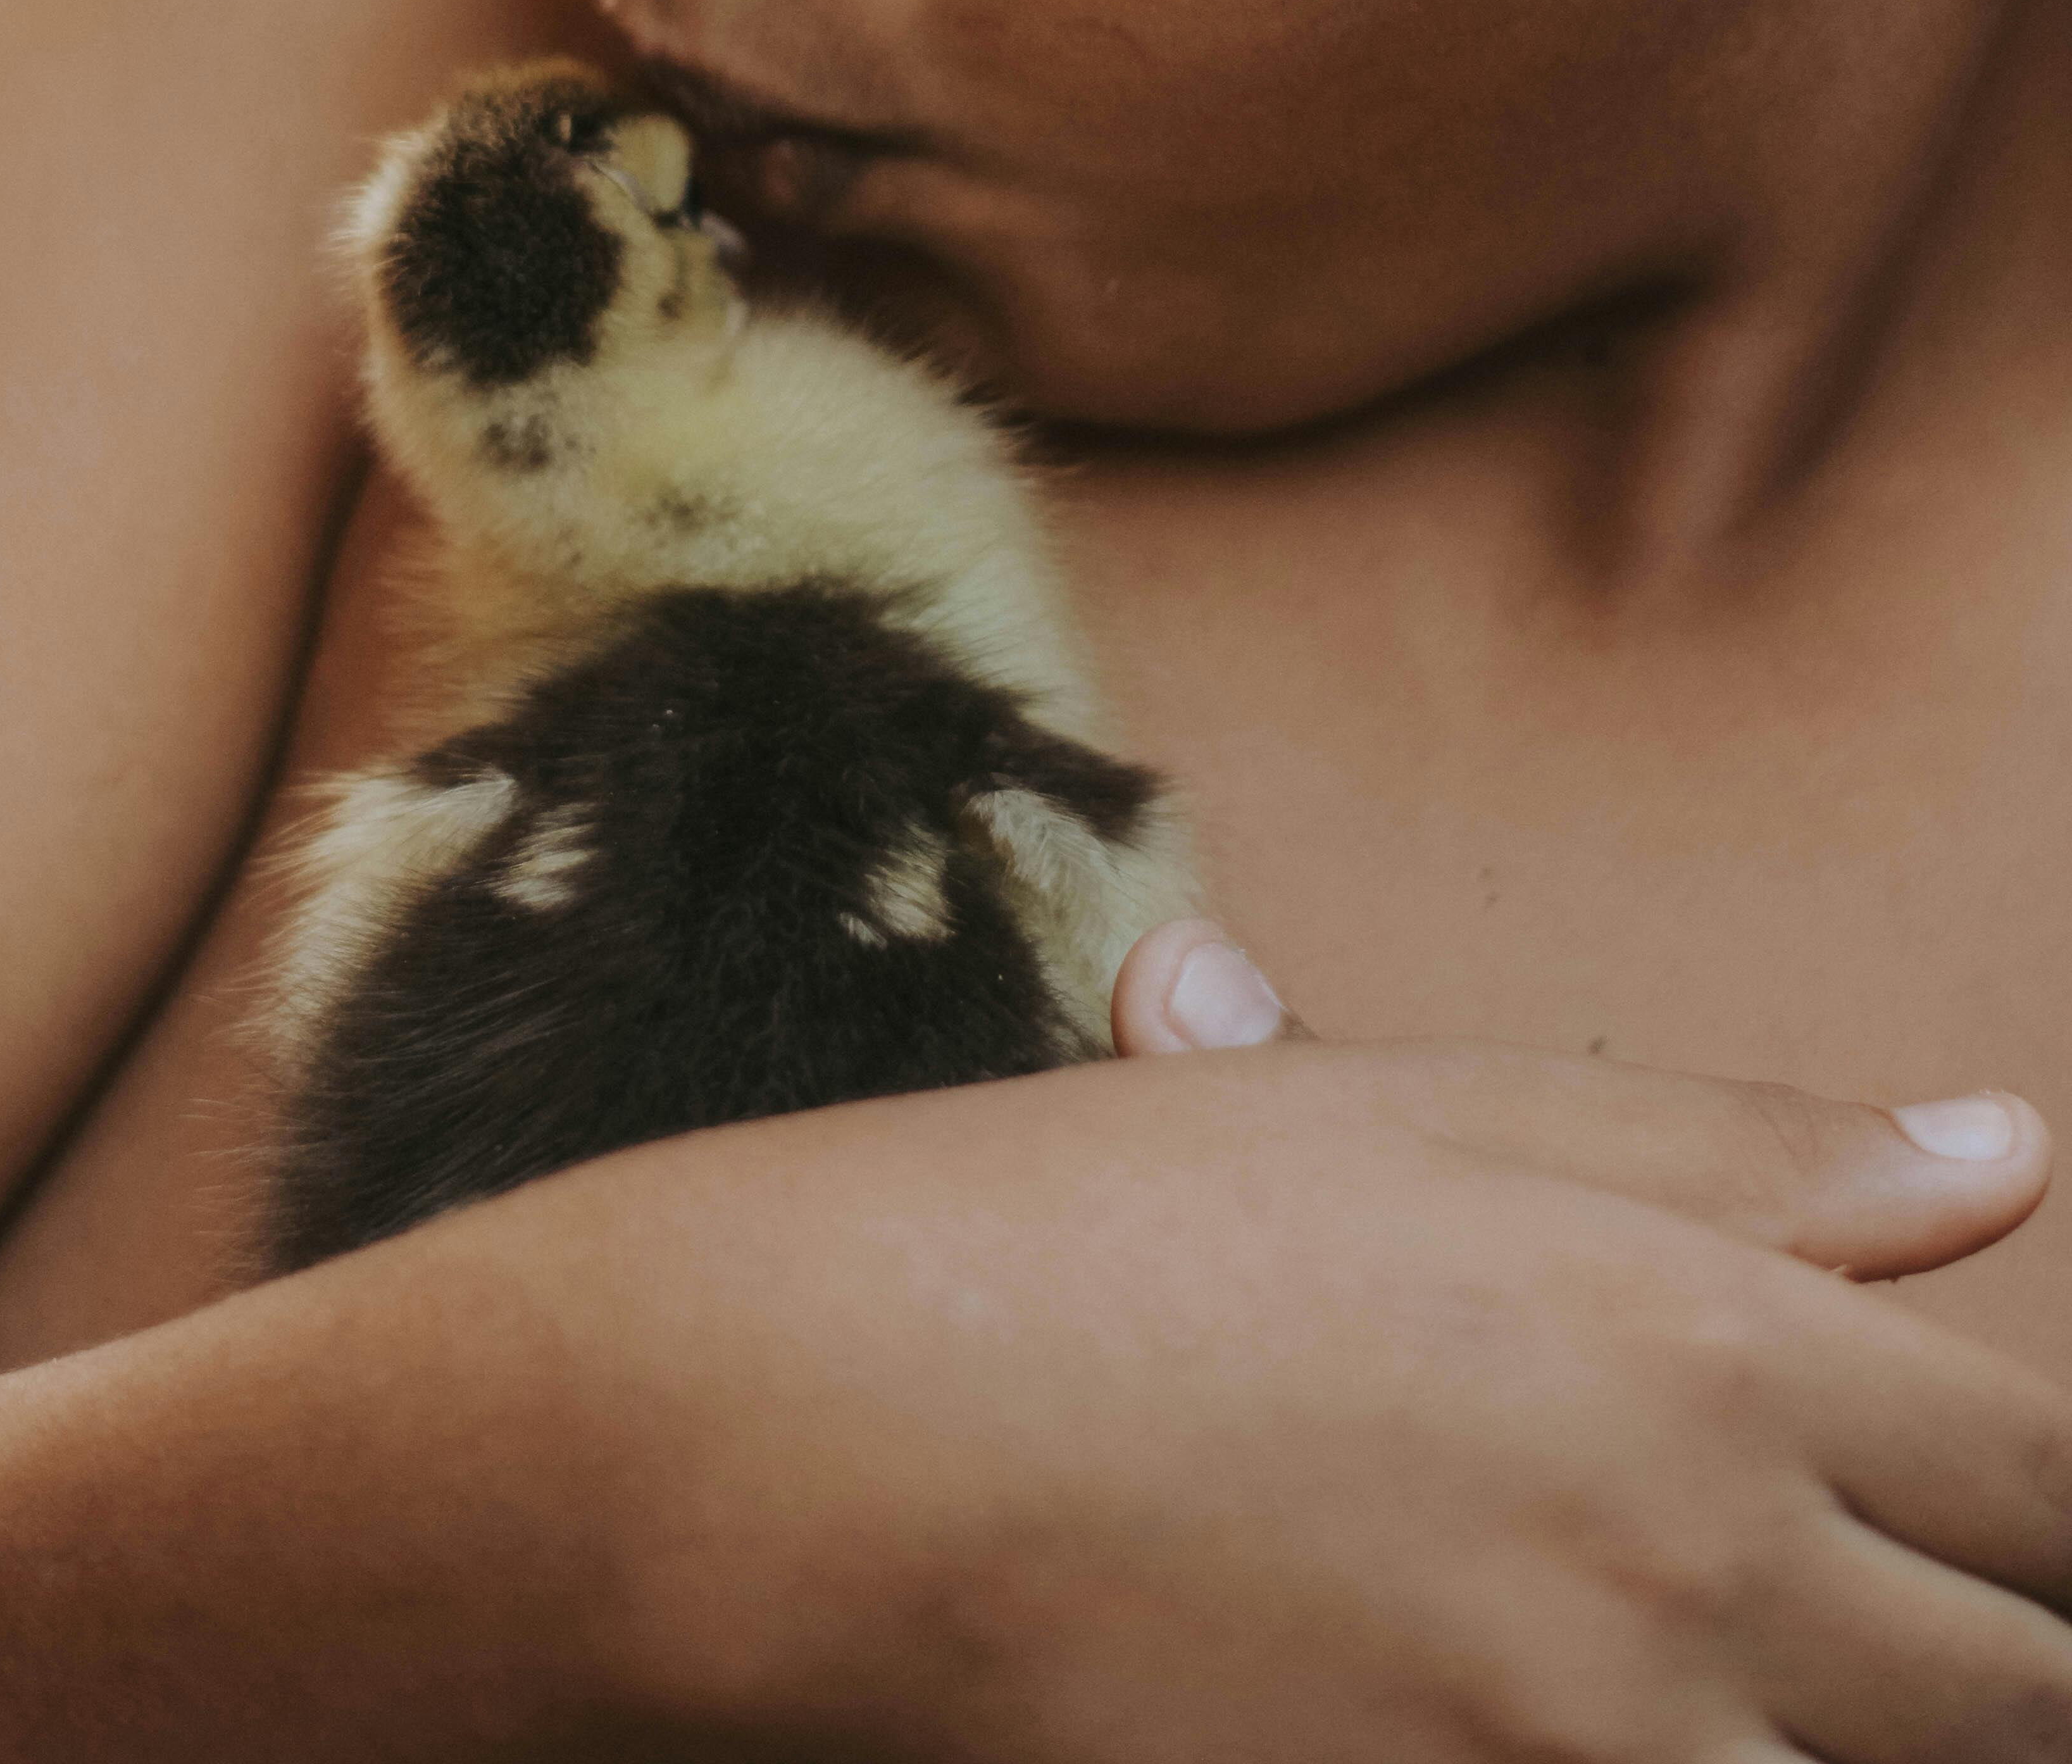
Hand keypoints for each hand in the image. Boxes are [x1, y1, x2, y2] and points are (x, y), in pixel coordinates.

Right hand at [584, 1024, 2071, 1759]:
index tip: (2030, 1533)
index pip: (2048, 1488)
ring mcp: (1584, 1751)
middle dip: (2017, 1666)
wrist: (864, 1430)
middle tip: (1948, 1633)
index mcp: (1705, 1344)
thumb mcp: (1434, 1115)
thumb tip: (1999, 1158)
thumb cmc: (1129, 1229)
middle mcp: (1692, 1568)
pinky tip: (1626, 1728)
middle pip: (2021, 1699)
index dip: (2071, 1523)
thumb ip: (1742, 1151)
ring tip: (1769, 1672)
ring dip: (1855, 1737)